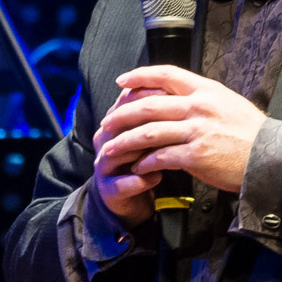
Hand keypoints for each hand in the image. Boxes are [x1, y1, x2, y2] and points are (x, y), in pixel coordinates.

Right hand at [91, 86, 164, 226]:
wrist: (132, 193)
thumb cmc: (146, 157)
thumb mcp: (154, 132)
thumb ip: (160, 112)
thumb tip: (178, 88)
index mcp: (116, 121)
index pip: (127, 101)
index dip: (148, 96)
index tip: (173, 95)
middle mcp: (106, 139)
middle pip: (120, 124)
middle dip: (145, 121)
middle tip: (172, 122)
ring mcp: (103, 165)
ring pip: (118, 151)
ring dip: (141, 151)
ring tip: (165, 151)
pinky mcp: (108, 189)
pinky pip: (121, 183)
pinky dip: (140, 180)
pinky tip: (157, 177)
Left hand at [98, 65, 267, 195]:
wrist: (270, 157)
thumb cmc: (251, 133)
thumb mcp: (228, 103)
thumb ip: (202, 99)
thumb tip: (178, 98)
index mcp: (206, 90)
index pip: (166, 73)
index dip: (140, 75)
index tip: (122, 81)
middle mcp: (199, 106)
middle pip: (149, 104)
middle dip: (122, 113)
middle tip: (107, 122)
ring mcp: (197, 130)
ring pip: (149, 132)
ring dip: (125, 140)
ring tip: (110, 148)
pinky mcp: (197, 155)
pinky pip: (161, 157)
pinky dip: (145, 161)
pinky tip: (137, 166)